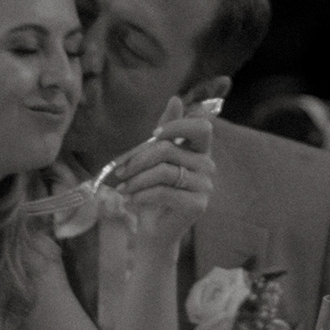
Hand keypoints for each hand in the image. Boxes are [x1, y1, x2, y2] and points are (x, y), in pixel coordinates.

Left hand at [116, 98, 215, 249]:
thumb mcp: (155, 158)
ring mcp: (205, 186)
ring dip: (136, 180)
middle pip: (169, 149)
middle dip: (139, 159)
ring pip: (163, 172)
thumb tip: (176, 99)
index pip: (201, 127)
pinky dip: (141, 195)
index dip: (177, 126)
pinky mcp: (197, 205)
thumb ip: (166, 131)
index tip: (153, 136)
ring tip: (122, 188)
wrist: (154, 230)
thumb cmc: (153, 191)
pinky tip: (131, 201)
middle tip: (121, 171)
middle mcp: (208, 166)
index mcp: (200, 150)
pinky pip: (163, 192)